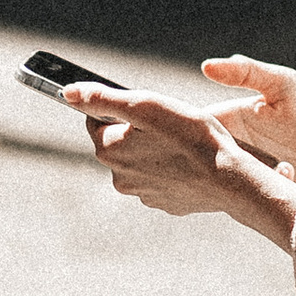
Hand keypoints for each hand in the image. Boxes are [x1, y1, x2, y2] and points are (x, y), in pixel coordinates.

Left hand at [67, 88, 295, 243]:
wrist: (229, 179)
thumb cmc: (191, 136)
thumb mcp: (146, 106)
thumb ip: (103, 98)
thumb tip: (67, 93)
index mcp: (108, 151)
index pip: (96, 120)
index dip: (119, 108)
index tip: (143, 107)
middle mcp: (119, 178)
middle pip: (118, 142)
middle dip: (136, 130)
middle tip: (167, 123)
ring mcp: (142, 193)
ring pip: (141, 161)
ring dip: (153, 149)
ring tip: (181, 142)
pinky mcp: (165, 203)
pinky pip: (161, 179)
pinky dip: (170, 169)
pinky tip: (189, 162)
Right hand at [201, 54, 295, 185]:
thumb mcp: (283, 84)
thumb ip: (246, 72)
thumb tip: (206, 66)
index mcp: (233, 122)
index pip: (199, 130)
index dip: (193, 133)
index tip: (206, 134)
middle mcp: (238, 151)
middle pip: (210, 160)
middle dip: (218, 160)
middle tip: (242, 153)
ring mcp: (252, 177)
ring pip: (231, 182)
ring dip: (248, 174)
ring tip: (277, 160)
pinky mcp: (269, 198)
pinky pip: (255, 201)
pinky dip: (268, 187)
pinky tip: (290, 171)